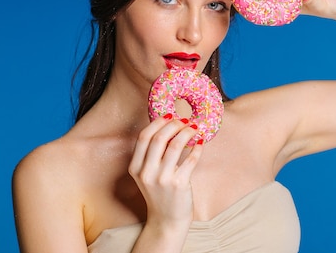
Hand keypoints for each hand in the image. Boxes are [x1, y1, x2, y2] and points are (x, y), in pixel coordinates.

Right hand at [128, 116, 202, 231]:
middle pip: (159, 138)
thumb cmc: (159, 193)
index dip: (157, 123)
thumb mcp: (147, 174)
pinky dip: (197, 148)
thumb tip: (168, 125)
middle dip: (174, 125)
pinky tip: (200, 143)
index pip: (144, 137)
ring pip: (175, 146)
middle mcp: (146, 173)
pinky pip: (190, 159)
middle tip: (184, 120)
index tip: (169, 115)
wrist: (166, 220)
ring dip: (187, 133)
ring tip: (194, 128)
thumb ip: (151, 154)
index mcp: (135, 167)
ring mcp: (162, 179)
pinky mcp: (179, 184)